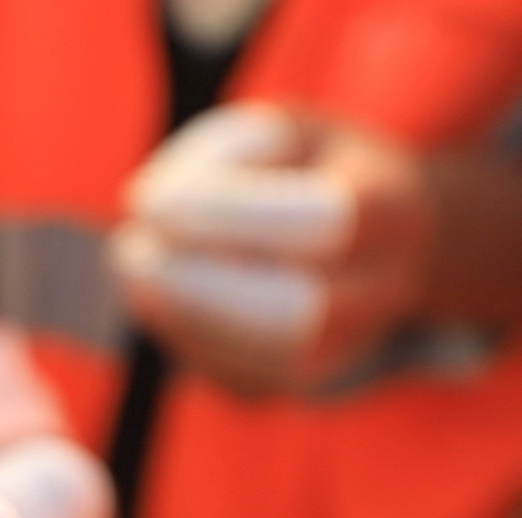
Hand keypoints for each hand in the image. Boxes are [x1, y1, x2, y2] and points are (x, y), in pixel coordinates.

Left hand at [112, 104, 433, 395]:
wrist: (394, 246)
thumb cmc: (321, 172)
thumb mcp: (287, 130)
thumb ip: (225, 150)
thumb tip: (153, 202)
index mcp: (390, 210)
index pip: (319, 222)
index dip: (224, 214)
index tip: (146, 199)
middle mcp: (380, 291)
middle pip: (293, 313)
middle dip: (194, 287)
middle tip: (127, 251)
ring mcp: (343, 350)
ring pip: (254, 359)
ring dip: (173, 314)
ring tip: (130, 262)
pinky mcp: (295, 384)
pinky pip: (228, 375)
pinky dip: (179, 334)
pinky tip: (156, 293)